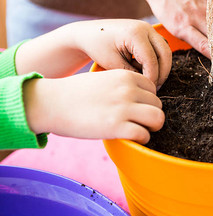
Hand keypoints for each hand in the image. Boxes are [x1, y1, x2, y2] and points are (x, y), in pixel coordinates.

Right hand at [23, 70, 163, 143]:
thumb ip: (123, 85)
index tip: (136, 108)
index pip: (153, 88)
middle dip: (150, 114)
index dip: (146, 100)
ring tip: (138, 130)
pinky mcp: (116, 127)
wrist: (51, 103)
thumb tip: (140, 98)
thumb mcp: (104, 78)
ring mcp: (124, 108)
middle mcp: (128, 90)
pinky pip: (144, 135)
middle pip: (158, 104)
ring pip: (158, 119)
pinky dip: (141, 139)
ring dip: (151, 127)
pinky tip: (130, 138)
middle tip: (137, 121)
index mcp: (126, 76)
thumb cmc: (75, 93)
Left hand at [71, 19, 171, 86]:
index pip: (151, 59)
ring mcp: (148, 29)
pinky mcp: (148, 33)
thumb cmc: (97, 47)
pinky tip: (147, 71)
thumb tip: (148, 83)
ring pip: (165, 50)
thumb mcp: (113, 64)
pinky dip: (157, 60)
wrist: (89, 33)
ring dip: (162, 66)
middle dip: (162, 72)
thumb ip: (132, 73)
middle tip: (155, 87)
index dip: (152, 77)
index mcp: (135, 33)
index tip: (148, 89)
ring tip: (152, 81)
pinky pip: (159, 48)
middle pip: (165, 53)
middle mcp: (145, 28)